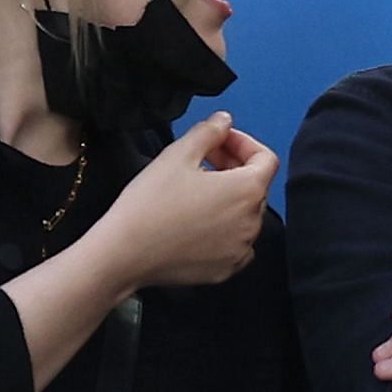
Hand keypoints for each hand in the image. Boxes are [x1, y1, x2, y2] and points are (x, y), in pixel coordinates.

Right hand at [95, 112, 277, 288]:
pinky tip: (196, 222)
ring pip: (244, 215)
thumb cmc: (151, 203)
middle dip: (233, 167)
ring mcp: (240, 249)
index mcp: (248, 190)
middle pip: (255, 186)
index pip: (265, 158)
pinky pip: (234, 243)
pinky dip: (223, 230)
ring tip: (195, 191)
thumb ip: (209, 131)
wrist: (125, 253)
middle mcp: (252, 222)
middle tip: (201, 159)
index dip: (243, 142)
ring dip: (227, 198)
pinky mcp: (225, 269)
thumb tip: (224, 121)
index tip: (219, 140)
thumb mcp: (178, 154)